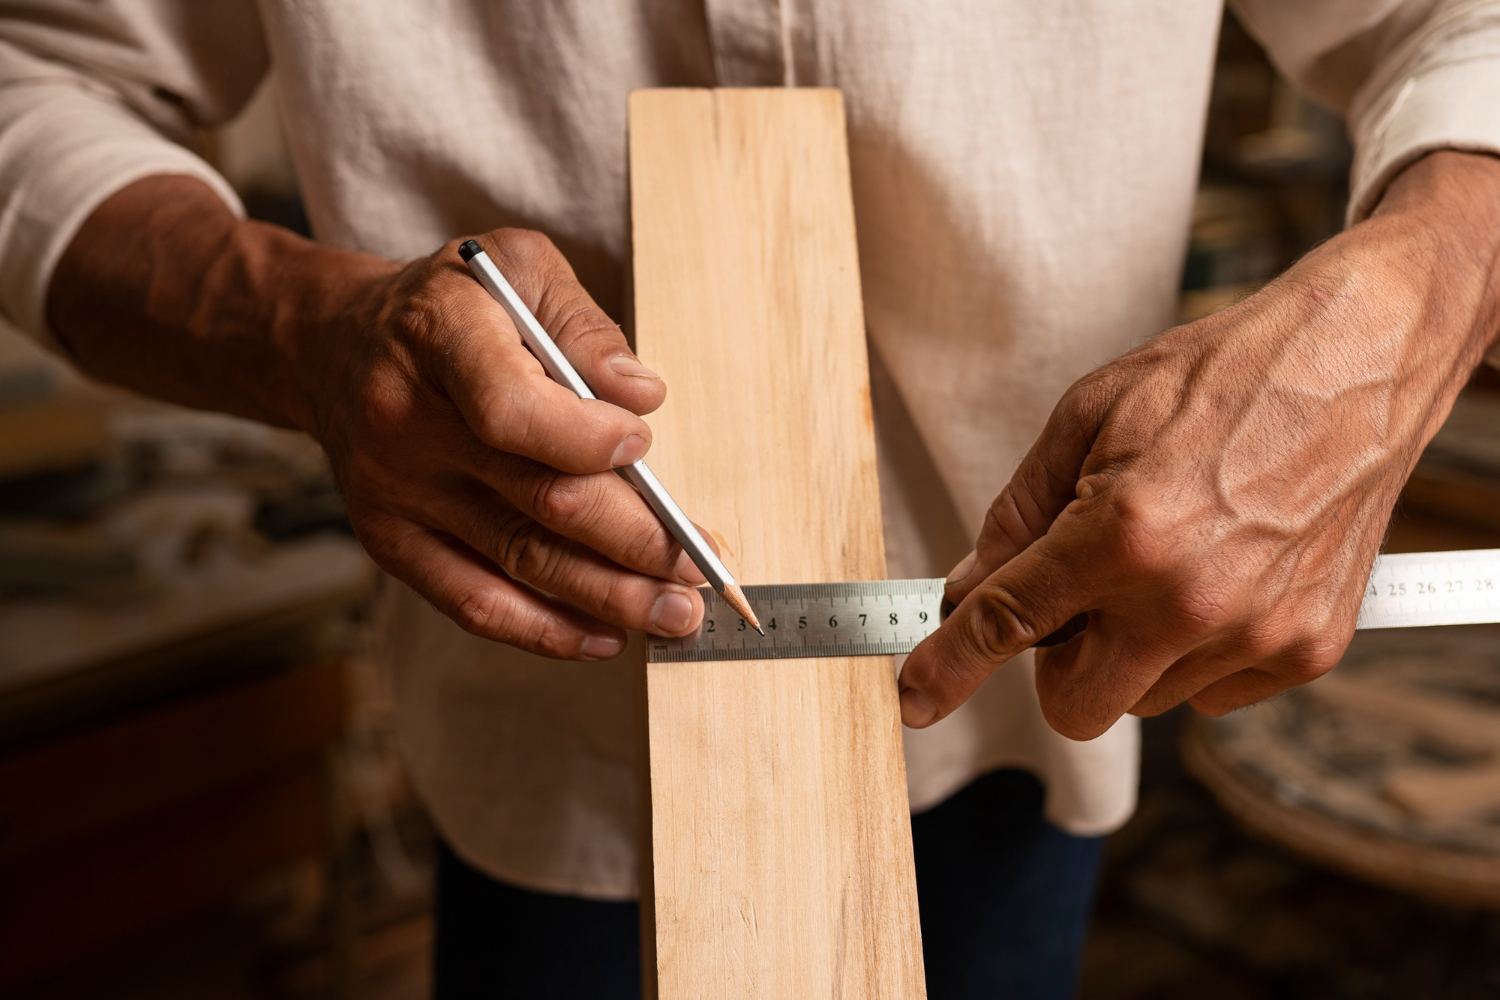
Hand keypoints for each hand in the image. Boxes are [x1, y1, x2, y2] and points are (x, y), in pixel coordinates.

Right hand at [289, 229, 710, 658]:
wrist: (333, 347)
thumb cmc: (453, 305)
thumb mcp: (517, 268)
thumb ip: (582, 325)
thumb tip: (641, 395)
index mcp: (439, 337)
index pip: (511, 408)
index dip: (586, 439)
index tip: (642, 449)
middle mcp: (406, 422)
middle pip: (536, 499)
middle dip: (633, 540)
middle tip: (699, 566)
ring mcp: (395, 493)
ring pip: (518, 561)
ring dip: (609, 596)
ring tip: (678, 613)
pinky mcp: (392, 542)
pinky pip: (473, 603)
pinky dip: (545, 630)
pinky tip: (606, 636)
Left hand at [898, 151, 1499, 737]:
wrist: (1358, 362)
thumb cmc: (1219, 377)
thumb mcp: (1089, 416)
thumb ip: (1017, 515)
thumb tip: (964, 587)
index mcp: (1123, 532)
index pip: (1007, 623)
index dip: (948, 667)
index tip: (917, 700)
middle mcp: (1189, 598)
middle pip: (1075, 706)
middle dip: (1056, 663)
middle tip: (1077, 595)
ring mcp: (1255, 632)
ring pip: (1143, 699)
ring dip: (1130, 651)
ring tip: (1168, 562)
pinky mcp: (1307, 649)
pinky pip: (1211, 691)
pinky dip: (1196, 650)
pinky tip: (1219, 576)